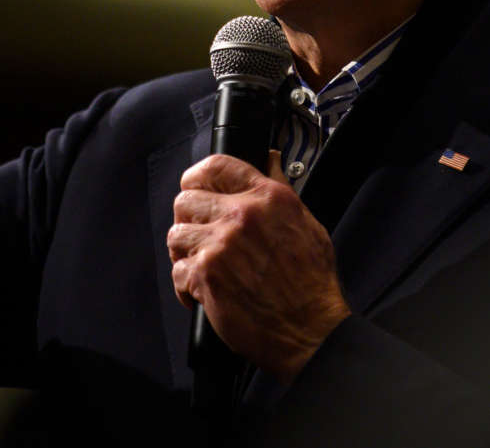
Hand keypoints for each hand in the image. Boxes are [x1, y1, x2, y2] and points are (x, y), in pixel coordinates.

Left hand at [168, 152, 350, 382]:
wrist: (312, 330)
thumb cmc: (312, 282)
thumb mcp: (306, 223)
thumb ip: (281, 188)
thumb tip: (269, 159)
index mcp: (268, 198)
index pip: (216, 166)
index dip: (198, 176)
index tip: (194, 188)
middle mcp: (242, 215)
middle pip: (186, 199)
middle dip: (188, 219)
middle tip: (198, 235)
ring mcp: (222, 244)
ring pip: (176, 235)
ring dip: (184, 252)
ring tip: (200, 265)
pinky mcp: (207, 275)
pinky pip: (177, 271)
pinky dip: (185, 286)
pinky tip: (201, 292)